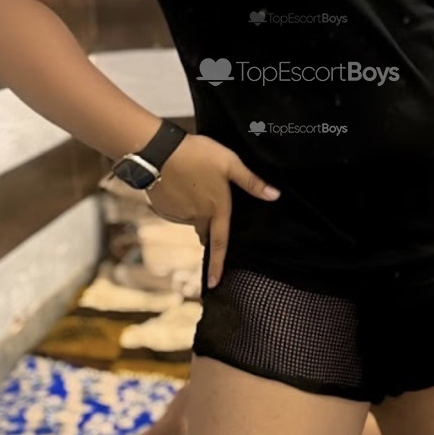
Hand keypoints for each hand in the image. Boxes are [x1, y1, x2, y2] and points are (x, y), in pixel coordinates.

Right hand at [143, 133, 280, 287]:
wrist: (159, 151)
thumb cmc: (198, 154)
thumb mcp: (230, 163)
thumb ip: (251, 182)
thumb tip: (274, 195)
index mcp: (216, 209)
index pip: (220, 244)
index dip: (218, 265)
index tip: (214, 283)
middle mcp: (197, 217)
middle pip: (205, 231)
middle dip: (208, 230)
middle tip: (208, 211)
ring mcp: (178, 214)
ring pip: (190, 219)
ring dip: (193, 210)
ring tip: (193, 183)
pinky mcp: (164, 208)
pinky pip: (175, 211)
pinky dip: (179, 202)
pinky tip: (179, 184)